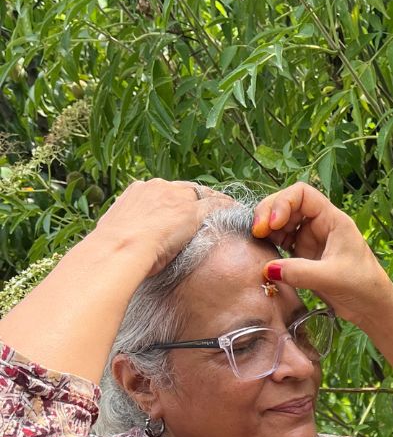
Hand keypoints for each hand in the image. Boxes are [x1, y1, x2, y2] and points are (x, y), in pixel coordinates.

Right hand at [91, 179, 231, 275]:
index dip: (175, 199)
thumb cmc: (113, 248)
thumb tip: (130, 238)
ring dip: (215, 200)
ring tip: (228, 205)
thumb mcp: (119, 231)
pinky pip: (215, 206)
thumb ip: (130, 228)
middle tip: (209, 204)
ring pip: (202, 194)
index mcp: (138, 191)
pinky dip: (226, 207)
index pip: (164, 191)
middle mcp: (157, 188)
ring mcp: (175, 198)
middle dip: (197, 196)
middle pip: (185, 189)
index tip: (182, 206)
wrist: (119, 249)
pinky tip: (235, 212)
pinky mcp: (191, 211)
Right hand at [252, 182, 392, 324]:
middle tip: (256, 232)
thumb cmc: (363, 286)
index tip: (273, 223)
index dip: (283, 203)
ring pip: (282, 224)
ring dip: (268, 229)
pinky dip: (272, 245)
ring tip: (259, 242)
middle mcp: (321, 225)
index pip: (302, 194)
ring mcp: (312, 240)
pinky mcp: (306, 257)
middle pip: (287, 205)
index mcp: (333, 220)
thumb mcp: (332, 278)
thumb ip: (300, 272)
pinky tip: (267, 254)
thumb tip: (267, 268)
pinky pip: (283, 243)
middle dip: (269, 214)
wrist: (373, 308)